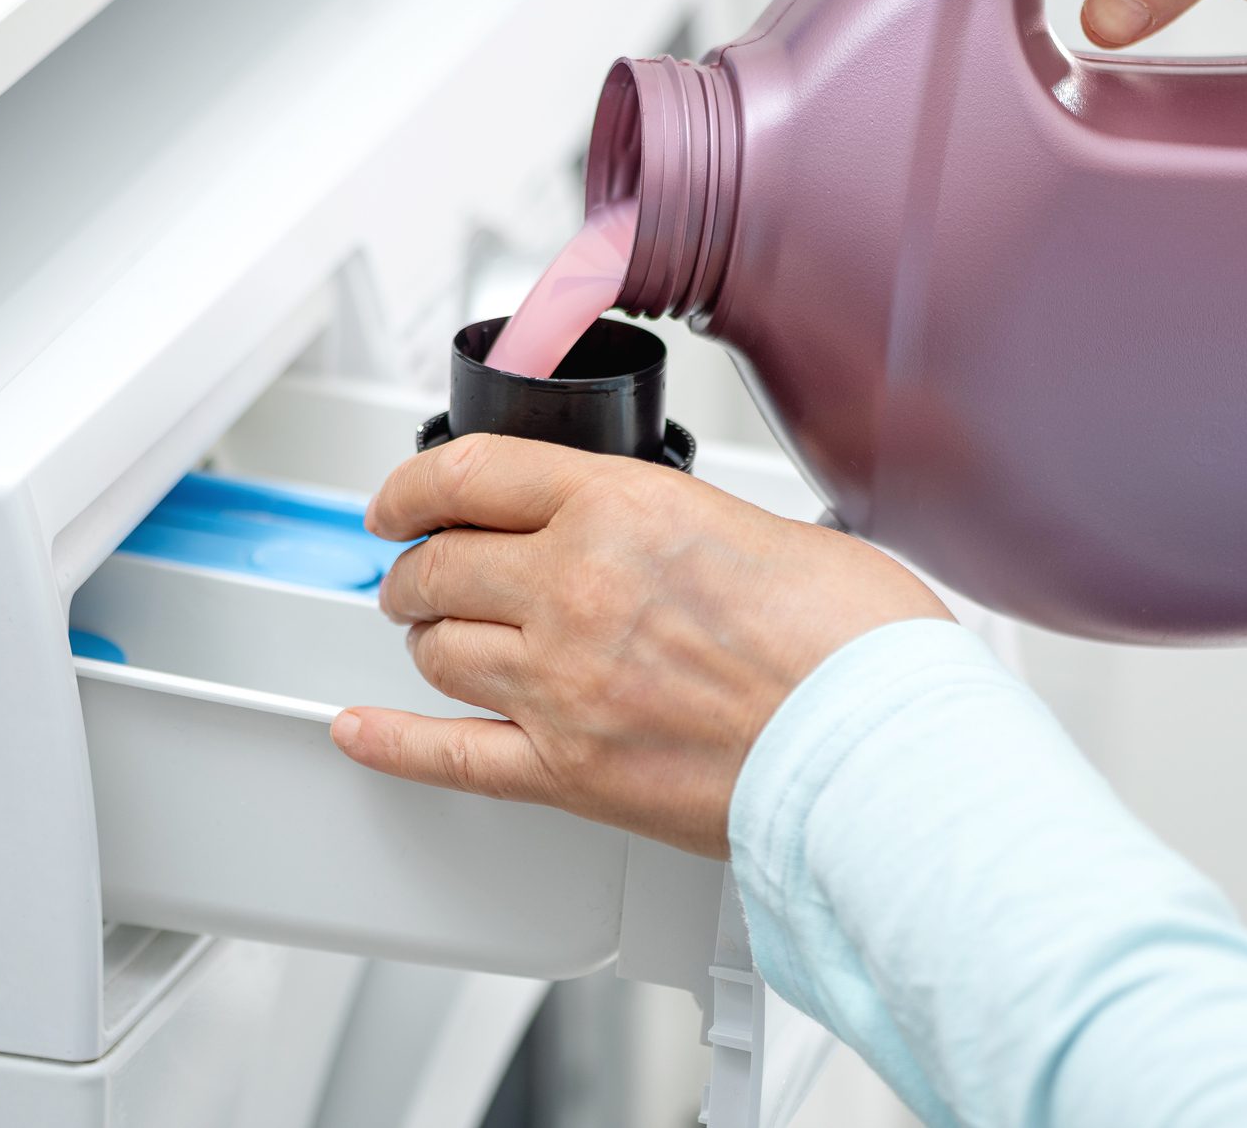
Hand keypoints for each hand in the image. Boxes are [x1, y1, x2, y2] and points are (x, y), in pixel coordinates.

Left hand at [328, 434, 950, 856]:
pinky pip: (448, 753)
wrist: (883, 750)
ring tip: (434, 637)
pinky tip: (363, 729)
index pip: (473, 474)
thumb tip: (658, 547)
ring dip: (425, 640)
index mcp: (622, 508)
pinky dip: (392, 741)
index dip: (415, 484)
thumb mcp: (764, 529)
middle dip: (417, 568)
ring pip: (439, 652)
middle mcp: (573, 588)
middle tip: (419, 572)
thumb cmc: (858, 646)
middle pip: (439, 565)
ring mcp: (562, 684)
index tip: (401, 497)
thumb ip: (681, 530)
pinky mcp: (569, 771)